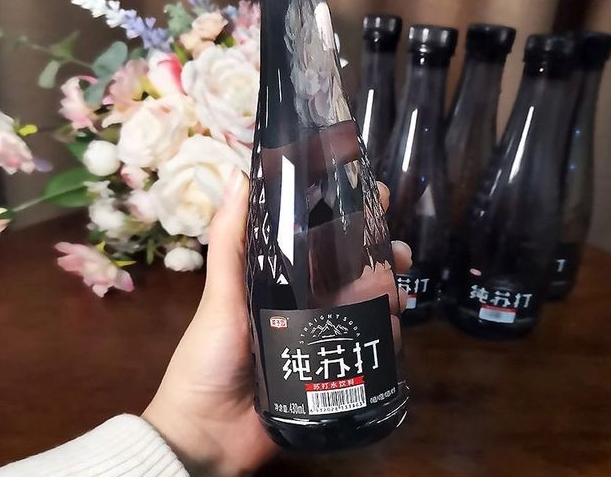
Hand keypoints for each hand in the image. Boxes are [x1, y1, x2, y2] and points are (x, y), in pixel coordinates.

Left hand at [143, 173, 411, 476]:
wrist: (209, 434)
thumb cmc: (210, 355)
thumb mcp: (219, 294)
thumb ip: (229, 240)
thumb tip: (239, 175)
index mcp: (278, 275)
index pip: (319, 236)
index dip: (348, 215)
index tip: (375, 196)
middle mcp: (304, 299)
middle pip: (352, 268)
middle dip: (381, 255)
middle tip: (401, 253)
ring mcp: (322, 334)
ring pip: (367, 302)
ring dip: (390, 292)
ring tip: (402, 293)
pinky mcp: (333, 368)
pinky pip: (367, 345)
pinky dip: (387, 333)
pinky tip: (396, 329)